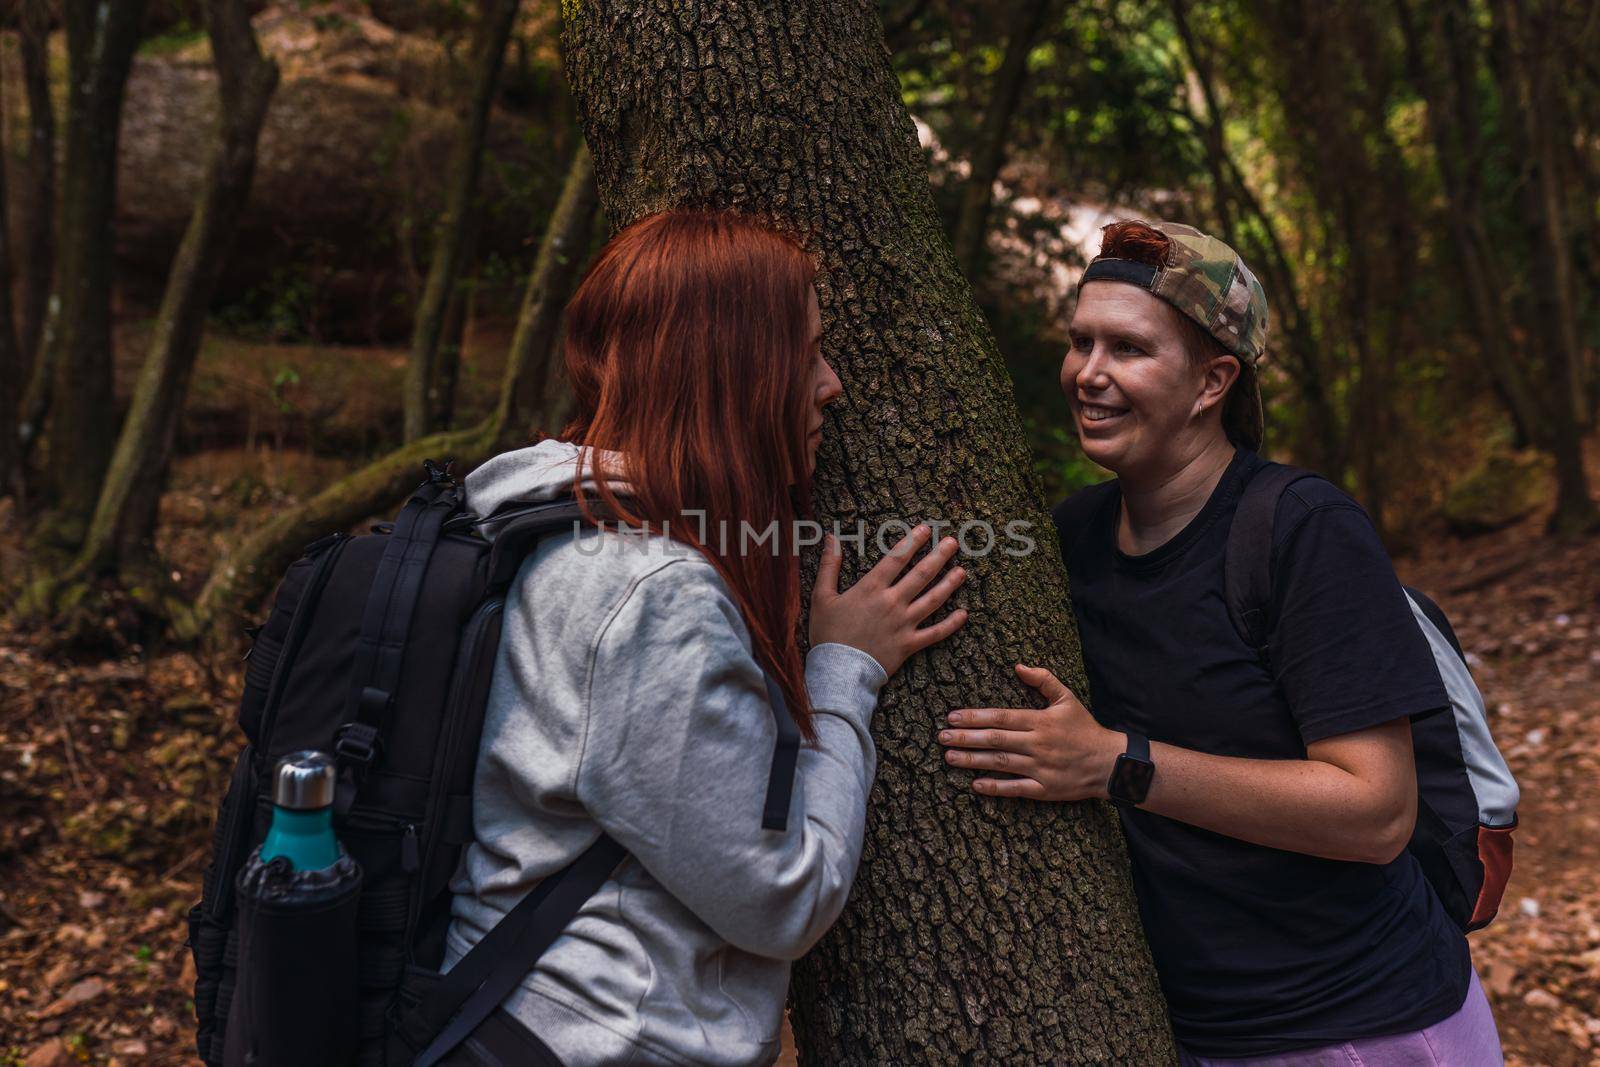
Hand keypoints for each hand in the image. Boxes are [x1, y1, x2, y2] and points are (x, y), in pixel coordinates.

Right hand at [810, 525, 968, 676]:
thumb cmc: (828, 634)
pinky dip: (951, 624)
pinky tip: (963, 613)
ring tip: (962, 571)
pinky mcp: (909, 644)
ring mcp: (904, 623)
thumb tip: (831, 538)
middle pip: (921, 574)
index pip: (897, 558)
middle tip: (953, 543)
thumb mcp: (821, 597)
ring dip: (950, 584)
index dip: (913, 541)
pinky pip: (936, 633)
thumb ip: (829, 566)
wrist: (838, 670)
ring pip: (933, 600)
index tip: (926, 529)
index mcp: (871, 588)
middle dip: (939, 556)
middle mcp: (892, 602)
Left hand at [938, 664, 1122, 800]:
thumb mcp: (1067, 698)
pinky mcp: (1045, 789)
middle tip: (941, 736)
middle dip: (965, 737)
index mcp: (1040, 721)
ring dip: (973, 760)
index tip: (952, 716)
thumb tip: (1017, 666)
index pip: (1001, 717)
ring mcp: (1041, 768)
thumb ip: (1043, 680)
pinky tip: (975, 785)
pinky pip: (1016, 789)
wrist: (1109, 763)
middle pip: (995, 740)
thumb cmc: (1084, 728)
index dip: (975, 717)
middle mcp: (1038, 744)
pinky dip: (995, 788)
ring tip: (949, 757)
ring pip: (1001, 763)